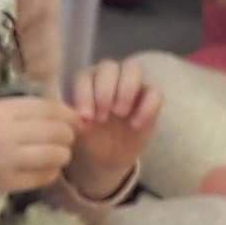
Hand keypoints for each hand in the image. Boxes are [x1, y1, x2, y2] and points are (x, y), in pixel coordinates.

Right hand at [0, 96, 80, 202]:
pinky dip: (50, 171)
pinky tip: (44, 167)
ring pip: (55, 155)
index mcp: (0, 111)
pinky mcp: (7, 184)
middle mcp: (5, 135)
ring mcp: (6, 162)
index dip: (68, 113)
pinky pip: (43, 177)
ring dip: (63, 154)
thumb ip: (20, 110)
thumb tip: (60, 112)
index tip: (75, 118)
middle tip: (68, 137)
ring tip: (58, 153)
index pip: (48, 109)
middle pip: (56, 132)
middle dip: (68, 135)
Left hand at [63, 56, 161, 197]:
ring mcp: (132, 84)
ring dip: (126, 89)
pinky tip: (135, 125)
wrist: (106, 158)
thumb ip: (70, 118)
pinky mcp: (151, 98)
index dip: (85, 95)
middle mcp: (108, 77)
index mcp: (86, 81)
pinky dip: (146, 107)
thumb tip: (75, 114)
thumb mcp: (73, 130)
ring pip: (133, 68)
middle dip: (105, 90)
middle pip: (109, 66)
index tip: (87, 118)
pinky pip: (155, 92)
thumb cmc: (87, 139)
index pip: (85, 76)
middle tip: (102, 116)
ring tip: (120, 114)